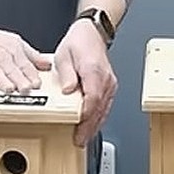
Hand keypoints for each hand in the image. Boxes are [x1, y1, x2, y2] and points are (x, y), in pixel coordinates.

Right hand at [0, 19, 50, 93]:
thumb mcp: (16, 43)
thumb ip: (32, 56)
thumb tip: (48, 65)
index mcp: (14, 50)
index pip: (25, 65)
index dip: (31, 75)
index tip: (36, 84)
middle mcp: (1, 55)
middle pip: (12, 70)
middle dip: (19, 80)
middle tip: (25, 89)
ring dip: (2, 81)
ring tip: (9, 89)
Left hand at [54, 18, 116, 146]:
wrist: (92, 33)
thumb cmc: (78, 42)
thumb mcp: (63, 55)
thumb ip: (66, 74)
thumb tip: (68, 90)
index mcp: (94, 71)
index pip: (92, 100)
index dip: (86, 117)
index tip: (79, 129)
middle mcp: (105, 79)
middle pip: (99, 109)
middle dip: (89, 128)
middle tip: (79, 140)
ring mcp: (109, 83)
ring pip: (104, 109)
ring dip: (95, 125)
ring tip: (84, 138)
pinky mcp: (109, 86)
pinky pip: (105, 105)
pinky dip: (99, 117)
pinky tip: (92, 125)